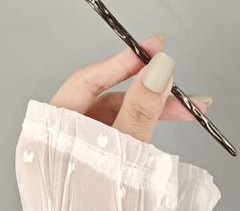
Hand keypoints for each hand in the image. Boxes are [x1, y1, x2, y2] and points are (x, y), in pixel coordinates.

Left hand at [49, 34, 211, 142]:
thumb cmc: (91, 206)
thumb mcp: (122, 154)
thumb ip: (139, 112)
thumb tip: (156, 71)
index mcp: (52, 127)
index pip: (89, 78)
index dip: (124, 59)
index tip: (153, 46)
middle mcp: (64, 133)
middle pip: (109, 96)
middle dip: (149, 89)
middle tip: (178, 82)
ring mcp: (81, 145)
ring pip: (120, 114)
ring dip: (154, 108)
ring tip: (187, 109)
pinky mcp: (96, 156)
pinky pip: (123, 130)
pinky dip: (146, 125)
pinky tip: (166, 124)